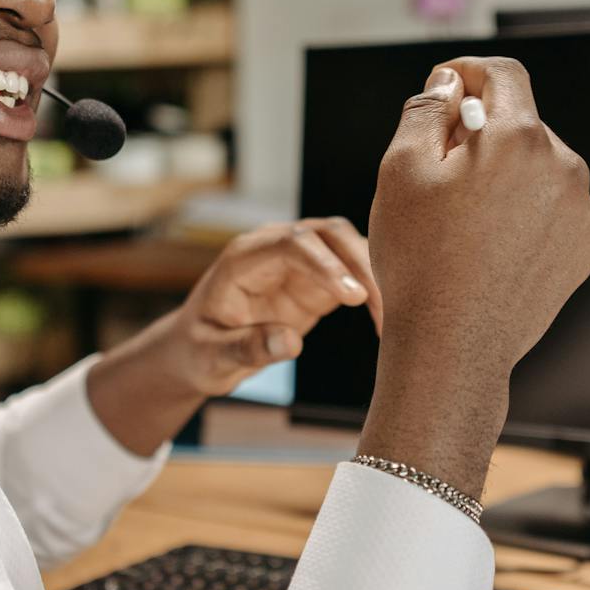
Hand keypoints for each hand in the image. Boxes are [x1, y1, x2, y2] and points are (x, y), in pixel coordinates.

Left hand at [84, 218, 378, 454]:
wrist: (202, 351)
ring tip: (389, 318)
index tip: (354, 297)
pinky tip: (385, 320)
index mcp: (244, 257)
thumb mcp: (211, 357)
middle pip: (328, 233)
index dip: (326, 264)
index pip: (292, 243)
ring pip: (348, 247)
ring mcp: (299, 261)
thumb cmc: (200, 350)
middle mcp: (274, 248)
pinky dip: (374, 292)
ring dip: (374, 275)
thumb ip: (247, 348)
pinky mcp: (317, 280)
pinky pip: (354, 274)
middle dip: (360, 263)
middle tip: (381, 308)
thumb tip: (290, 342)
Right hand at [358, 59, 589, 495]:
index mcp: (519, 137)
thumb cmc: (419, 258)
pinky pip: (551, 211)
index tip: (447, 85)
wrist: (453, 347)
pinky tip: (487, 246)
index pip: (503, 76)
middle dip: (483, 133)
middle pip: (521, 125)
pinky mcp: (582, 249)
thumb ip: (426, 110)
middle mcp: (564, 166)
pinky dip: (523, 214)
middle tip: (440, 168)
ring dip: (504, 175)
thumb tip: (450, 84)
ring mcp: (580, 211)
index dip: (469, 72)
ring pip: (537, 169)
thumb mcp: (400, 170)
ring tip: (463, 218)